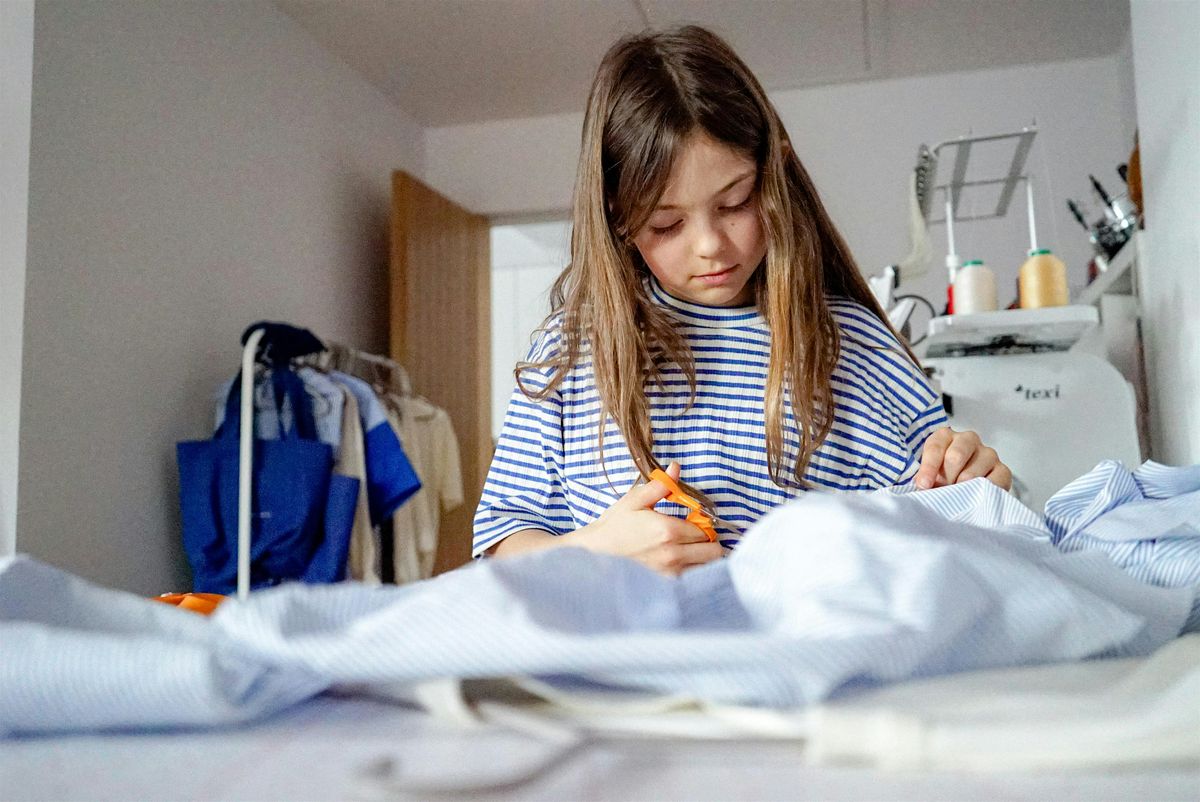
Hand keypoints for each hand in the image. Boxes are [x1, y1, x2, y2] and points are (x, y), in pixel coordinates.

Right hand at [573, 461, 724, 575]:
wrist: (594, 553)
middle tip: (694, 538)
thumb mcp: (635, 500)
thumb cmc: (614, 526)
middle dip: (708, 542)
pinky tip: (680, 565)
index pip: (706, 529)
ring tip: (688, 552)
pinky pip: (694, 580)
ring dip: (703, 559)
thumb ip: (661, 486)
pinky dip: (694, 572)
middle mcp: (673, 554)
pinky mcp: (666, 586)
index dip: (702, 524)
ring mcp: (670, 573)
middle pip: (713, 551)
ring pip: (707, 568)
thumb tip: (676, 468)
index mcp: (668, 530)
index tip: (693, 523)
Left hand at [915, 427, 1011, 490]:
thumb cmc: (942, 477)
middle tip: (942, 492)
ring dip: (961, 489)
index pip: (935, 447)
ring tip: (956, 498)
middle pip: (955, 456)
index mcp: (945, 436)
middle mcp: (968, 439)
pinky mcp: (1002, 470)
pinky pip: (994, 482)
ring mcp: (988, 453)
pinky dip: (981, 493)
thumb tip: (923, 487)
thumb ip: (925, 477)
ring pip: (972, 472)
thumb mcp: (930, 473)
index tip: (923, 485)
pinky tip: (974, 498)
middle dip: (945, 479)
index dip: (928, 468)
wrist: (967, 487)